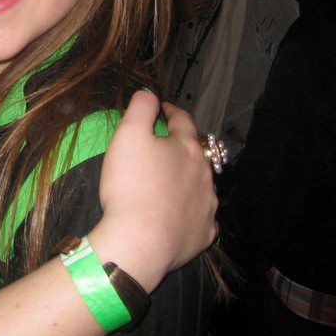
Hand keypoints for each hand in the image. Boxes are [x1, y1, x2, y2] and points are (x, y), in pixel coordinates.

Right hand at [90, 94, 216, 291]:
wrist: (139, 241)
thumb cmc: (130, 185)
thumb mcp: (128, 134)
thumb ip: (141, 107)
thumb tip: (150, 93)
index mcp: (187, 147)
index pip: (182, 120)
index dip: (170, 111)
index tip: (161, 109)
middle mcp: (204, 173)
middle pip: (196, 152)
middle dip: (182, 146)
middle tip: (164, 147)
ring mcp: (208, 205)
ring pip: (202, 184)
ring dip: (189, 179)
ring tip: (172, 183)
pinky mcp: (204, 233)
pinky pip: (201, 217)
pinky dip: (192, 211)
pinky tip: (180, 215)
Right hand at [175, 0, 209, 20]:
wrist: (170, 14)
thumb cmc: (173, 4)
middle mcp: (190, 2)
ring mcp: (192, 9)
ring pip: (203, 6)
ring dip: (207, 5)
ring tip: (209, 4)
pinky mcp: (192, 15)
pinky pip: (201, 12)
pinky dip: (204, 10)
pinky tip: (206, 9)